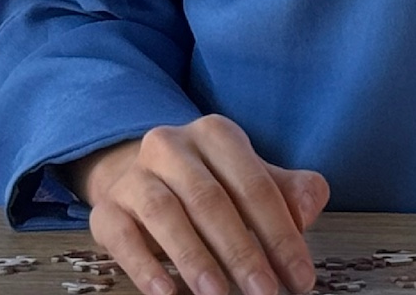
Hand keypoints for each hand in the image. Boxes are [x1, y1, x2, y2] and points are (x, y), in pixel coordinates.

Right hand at [65, 113, 330, 294]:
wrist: (140, 180)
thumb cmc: (211, 187)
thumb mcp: (253, 182)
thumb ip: (289, 192)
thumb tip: (309, 206)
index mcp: (215, 135)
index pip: (254, 184)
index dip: (281, 234)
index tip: (300, 278)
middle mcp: (169, 146)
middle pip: (209, 200)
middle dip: (241, 252)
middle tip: (264, 292)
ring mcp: (133, 176)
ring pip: (164, 214)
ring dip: (195, 259)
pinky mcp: (106, 208)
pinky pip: (123, 237)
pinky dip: (146, 267)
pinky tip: (168, 294)